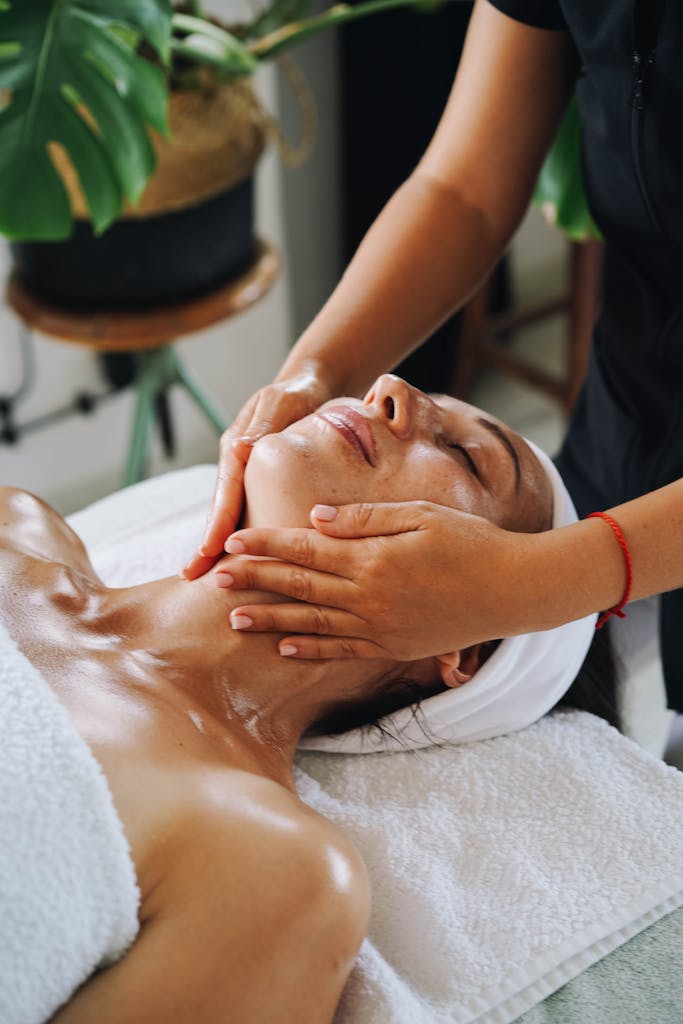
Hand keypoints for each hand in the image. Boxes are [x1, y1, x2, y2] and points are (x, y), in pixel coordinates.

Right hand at [182, 372, 331, 578]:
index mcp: (236, 448)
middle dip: (207, 542)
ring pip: (232, 514)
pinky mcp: (261, 483)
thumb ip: (264, 423)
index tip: (206, 549)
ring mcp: (246, 476)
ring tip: (210, 578)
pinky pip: (250, 511)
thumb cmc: (298, 391)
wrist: (310, 385)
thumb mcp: (282, 401)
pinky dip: (245, 534)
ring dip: (222, 544)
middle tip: (192, 576)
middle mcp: (236, 465)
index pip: (225, 490)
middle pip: (221, 508)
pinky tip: (246, 561)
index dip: (217, 521)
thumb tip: (238, 448)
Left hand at [216, 501, 538, 659]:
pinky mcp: (393, 646)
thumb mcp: (421, 514)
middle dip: (255, 581)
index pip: (305, 548)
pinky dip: (311, 650)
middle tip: (217, 579)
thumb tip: (315, 517)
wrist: (514, 590)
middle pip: (300, 586)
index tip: (232, 541)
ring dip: (271, 621)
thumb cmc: (471, 543)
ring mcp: (380, 626)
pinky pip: (342, 651)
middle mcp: (369, 596)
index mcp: (373, 558)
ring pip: (312, 624)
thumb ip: (365, 519)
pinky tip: (285, 648)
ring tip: (235, 620)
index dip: (266, 544)